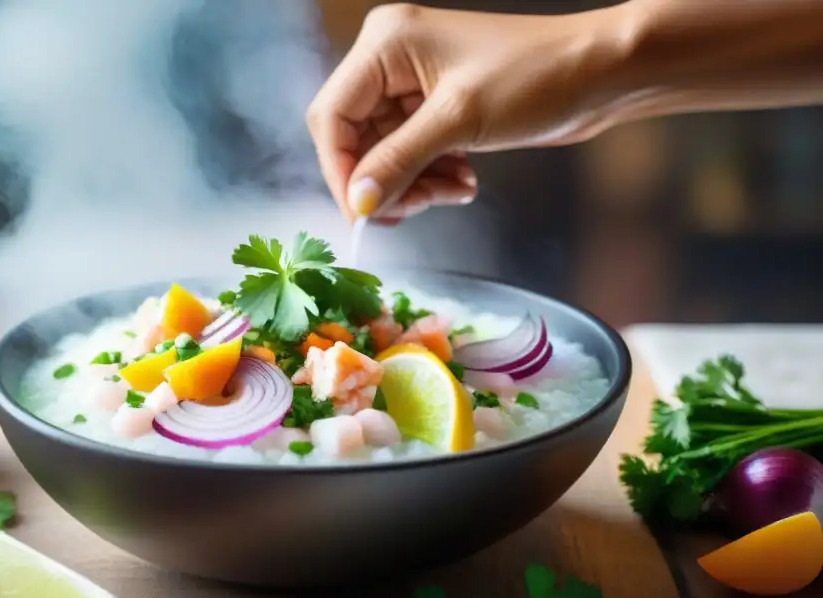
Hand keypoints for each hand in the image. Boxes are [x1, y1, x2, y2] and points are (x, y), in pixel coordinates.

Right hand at [306, 3, 626, 221]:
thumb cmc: (537, 76)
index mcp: (385, 44)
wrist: (602, 74)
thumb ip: (399, 162)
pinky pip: (411, 155)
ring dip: (412, 185)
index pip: (333, 117)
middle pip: (355, 139)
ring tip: (452, 191)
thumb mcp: (458, 121)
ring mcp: (414, 86)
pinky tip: (463, 182)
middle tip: (413, 209)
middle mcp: (391, 60)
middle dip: (384, 181)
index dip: (342, 171)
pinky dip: (430, 177)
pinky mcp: (438, 109)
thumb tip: (358, 203)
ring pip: (384, 155)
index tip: (363, 214)